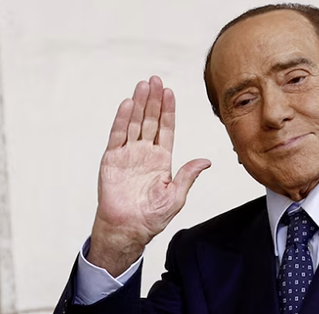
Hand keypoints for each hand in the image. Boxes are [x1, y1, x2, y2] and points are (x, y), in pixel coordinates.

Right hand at [87, 77, 210, 276]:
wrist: (128, 228)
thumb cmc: (152, 218)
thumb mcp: (176, 196)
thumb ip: (188, 175)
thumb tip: (206, 161)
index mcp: (161, 160)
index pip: (166, 129)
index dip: (168, 111)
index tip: (170, 92)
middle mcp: (145, 153)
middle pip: (150, 121)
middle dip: (154, 100)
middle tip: (156, 79)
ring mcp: (128, 154)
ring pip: (134, 123)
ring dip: (139, 104)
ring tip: (143, 85)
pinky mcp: (112, 160)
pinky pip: (117, 136)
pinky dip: (122, 120)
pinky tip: (128, 104)